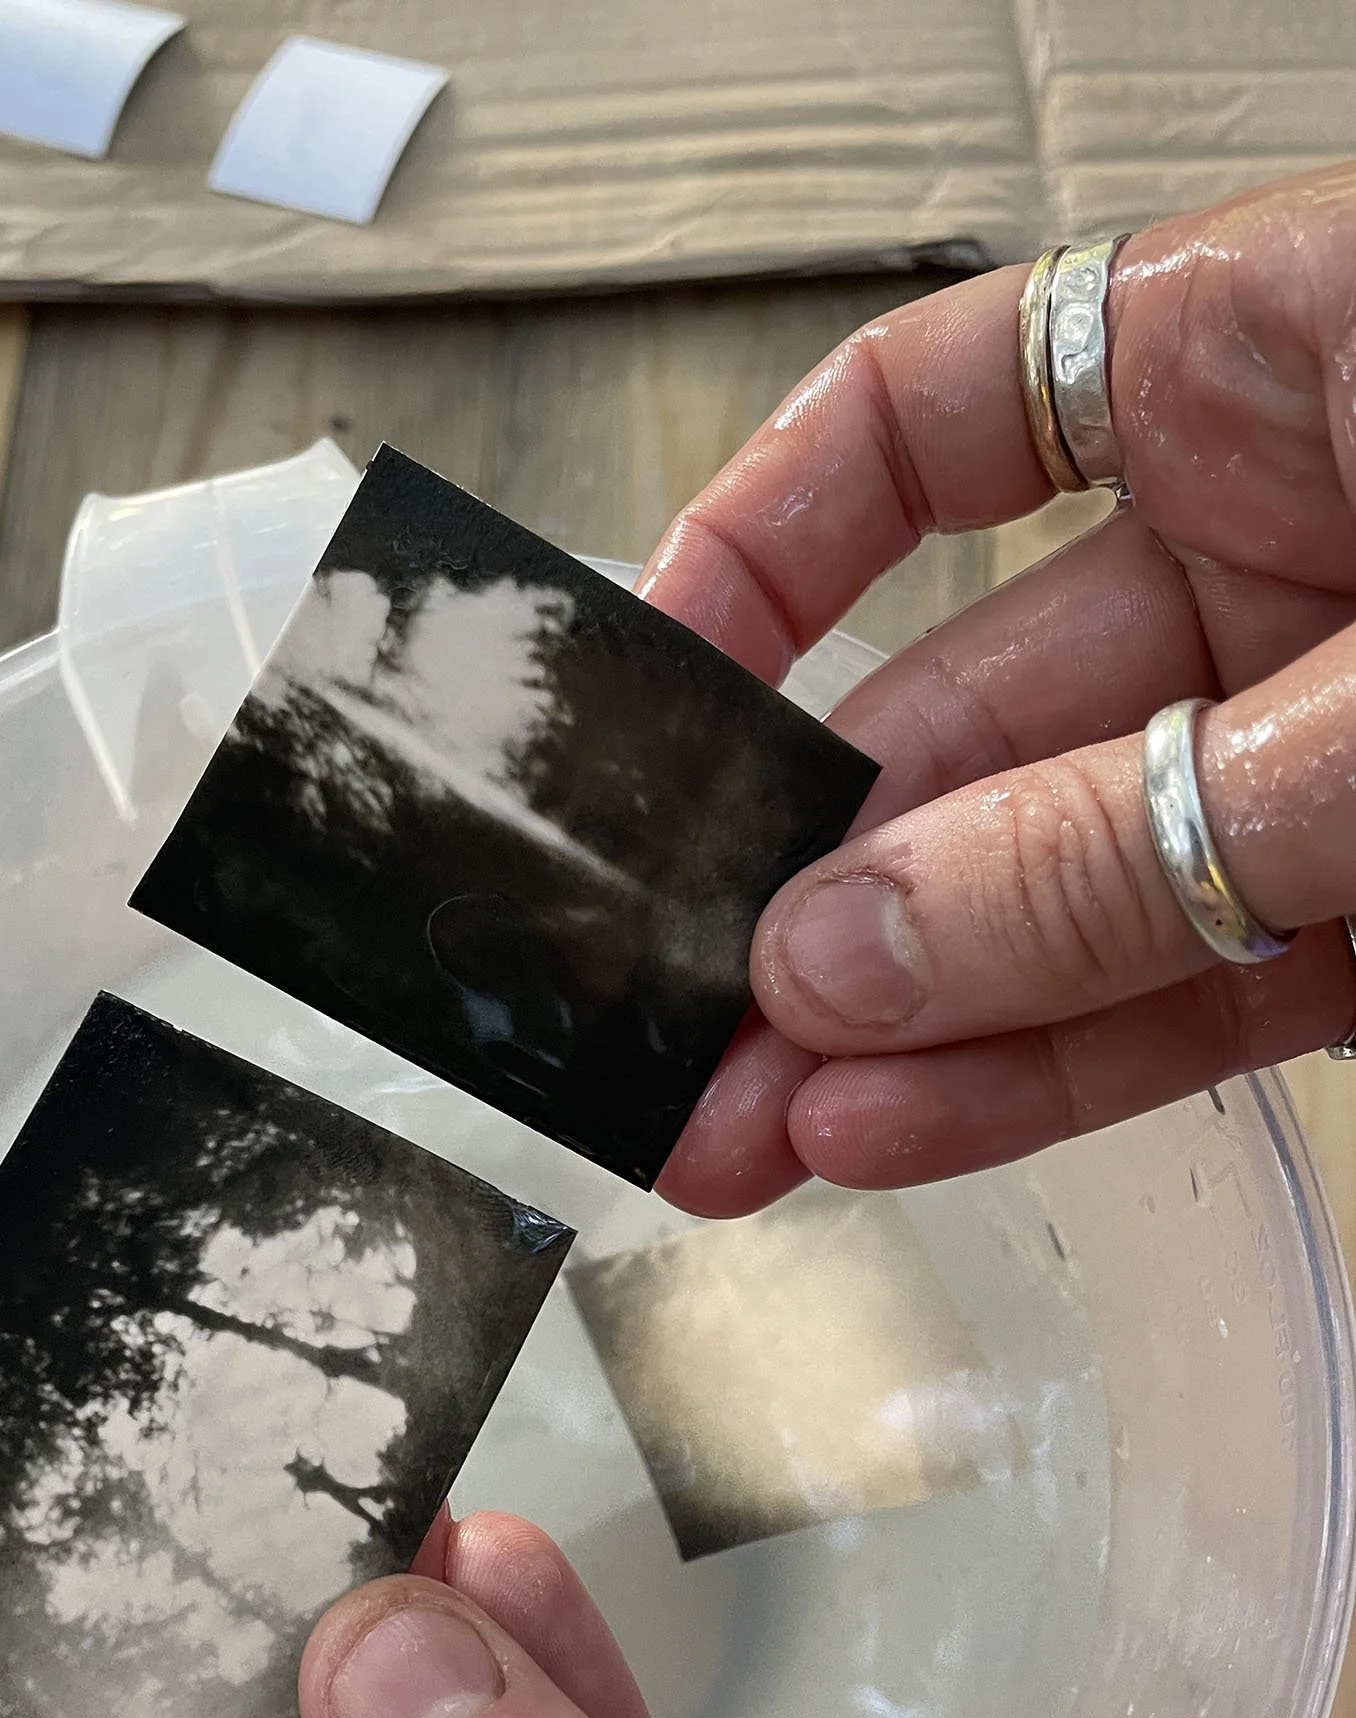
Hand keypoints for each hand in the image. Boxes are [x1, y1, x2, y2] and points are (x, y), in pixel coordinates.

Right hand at [646, 164, 1355, 1210]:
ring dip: (887, 1026)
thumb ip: (1122, 827)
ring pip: (1051, 890)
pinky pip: (1183, 992)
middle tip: (662, 1021)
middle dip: (805, 887)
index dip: (764, 548)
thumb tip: (842, 955)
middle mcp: (1271, 553)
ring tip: (724, 1135)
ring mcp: (1316, 748)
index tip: (644, 691)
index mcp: (1268, 367)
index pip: (936, 422)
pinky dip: (1040, 1071)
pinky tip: (883, 1133)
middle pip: (957, 715)